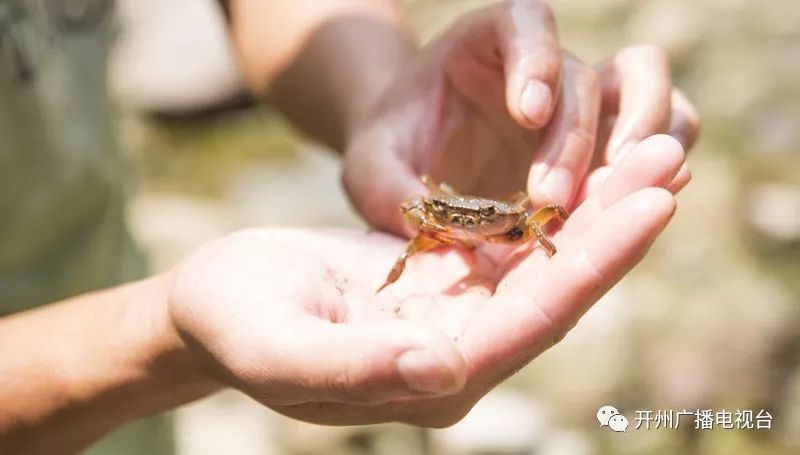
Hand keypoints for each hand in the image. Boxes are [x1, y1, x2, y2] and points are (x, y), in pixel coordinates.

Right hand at [168, 135, 684, 425]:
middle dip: (615, 228)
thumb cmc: (235, 323)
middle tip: (669, 159)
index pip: (531, 322)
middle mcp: (458, 357)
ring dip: (596, 213)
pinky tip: (587, 170)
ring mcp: (455, 321)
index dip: (595, 264)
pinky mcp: (445, 285)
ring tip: (649, 154)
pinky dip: (555, 210)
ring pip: (542, 265)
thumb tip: (448, 368)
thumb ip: (357, 366)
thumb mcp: (280, 347)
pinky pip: (514, 246)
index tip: (652, 203)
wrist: (216, 304)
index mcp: (429, 380)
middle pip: (555, 292)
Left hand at [342, 0, 698, 235]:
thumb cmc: (393, 147)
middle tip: (550, 199)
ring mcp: (583, 99)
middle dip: (575, 140)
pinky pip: (665, 127)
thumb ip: (386, 186)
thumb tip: (422, 225)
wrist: (417, 156)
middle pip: (585, 77)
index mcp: (485, 41)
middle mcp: (545, 63)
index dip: (536, 60)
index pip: (523, 23)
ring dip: (644, 136)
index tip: (528, 112)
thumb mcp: (371, 165)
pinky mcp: (609, 137)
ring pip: (646, 85)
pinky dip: (662, 158)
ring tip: (617, 193)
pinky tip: (638, 199)